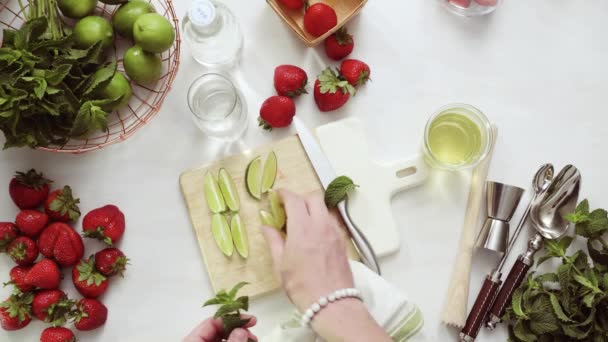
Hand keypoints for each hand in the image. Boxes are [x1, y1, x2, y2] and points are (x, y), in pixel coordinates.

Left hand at [184, 315, 256, 341]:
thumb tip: (241, 329)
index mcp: (192, 340)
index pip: (212, 322)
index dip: (232, 318)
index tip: (250, 320)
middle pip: (220, 331)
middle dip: (238, 329)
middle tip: (253, 332)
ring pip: (224, 339)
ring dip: (240, 337)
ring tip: (253, 339)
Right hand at [261, 190, 353, 310]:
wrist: (332, 303)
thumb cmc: (302, 286)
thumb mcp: (281, 265)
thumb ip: (274, 241)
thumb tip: (267, 227)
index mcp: (302, 229)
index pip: (294, 199)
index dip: (284, 194)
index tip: (277, 196)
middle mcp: (321, 225)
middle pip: (313, 197)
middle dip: (300, 198)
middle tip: (289, 209)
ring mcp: (334, 232)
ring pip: (324, 208)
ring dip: (312, 209)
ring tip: (302, 223)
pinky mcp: (342, 241)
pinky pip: (331, 221)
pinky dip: (321, 221)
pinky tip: (314, 235)